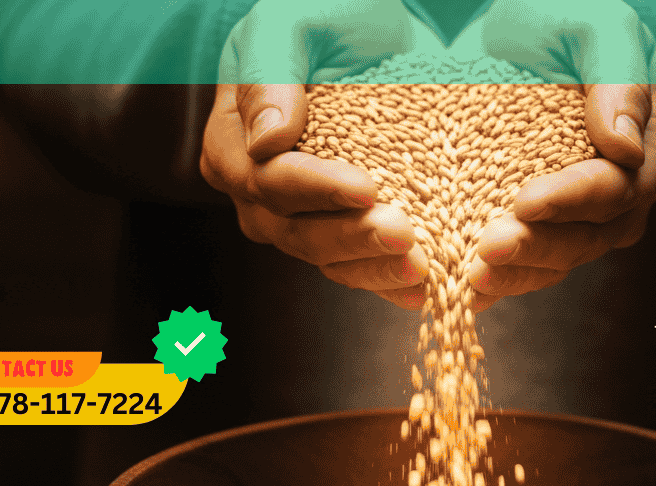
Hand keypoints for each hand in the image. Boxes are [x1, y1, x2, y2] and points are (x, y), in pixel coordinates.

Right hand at [199, 0, 428, 308]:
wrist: (365, 34)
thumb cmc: (321, 18)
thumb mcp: (292, 22)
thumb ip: (270, 73)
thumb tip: (267, 141)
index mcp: (230, 143)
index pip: (266, 179)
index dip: (316, 188)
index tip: (367, 187)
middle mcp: (255, 193)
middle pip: (294, 230)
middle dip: (351, 237)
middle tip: (405, 236)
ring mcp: (294, 220)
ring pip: (325, 258)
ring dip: (373, 268)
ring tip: (421, 267)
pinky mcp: (335, 232)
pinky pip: (356, 267)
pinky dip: (388, 280)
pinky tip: (425, 288)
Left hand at [462, 0, 655, 309]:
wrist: (530, 38)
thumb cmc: (568, 21)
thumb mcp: (596, 26)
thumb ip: (618, 75)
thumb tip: (625, 147)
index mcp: (649, 154)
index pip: (617, 187)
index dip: (571, 199)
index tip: (525, 201)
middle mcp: (624, 200)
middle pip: (589, 237)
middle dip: (538, 247)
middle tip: (488, 250)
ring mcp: (585, 223)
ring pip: (558, 261)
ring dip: (515, 274)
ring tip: (470, 277)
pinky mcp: (547, 233)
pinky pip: (528, 267)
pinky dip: (498, 282)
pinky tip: (459, 291)